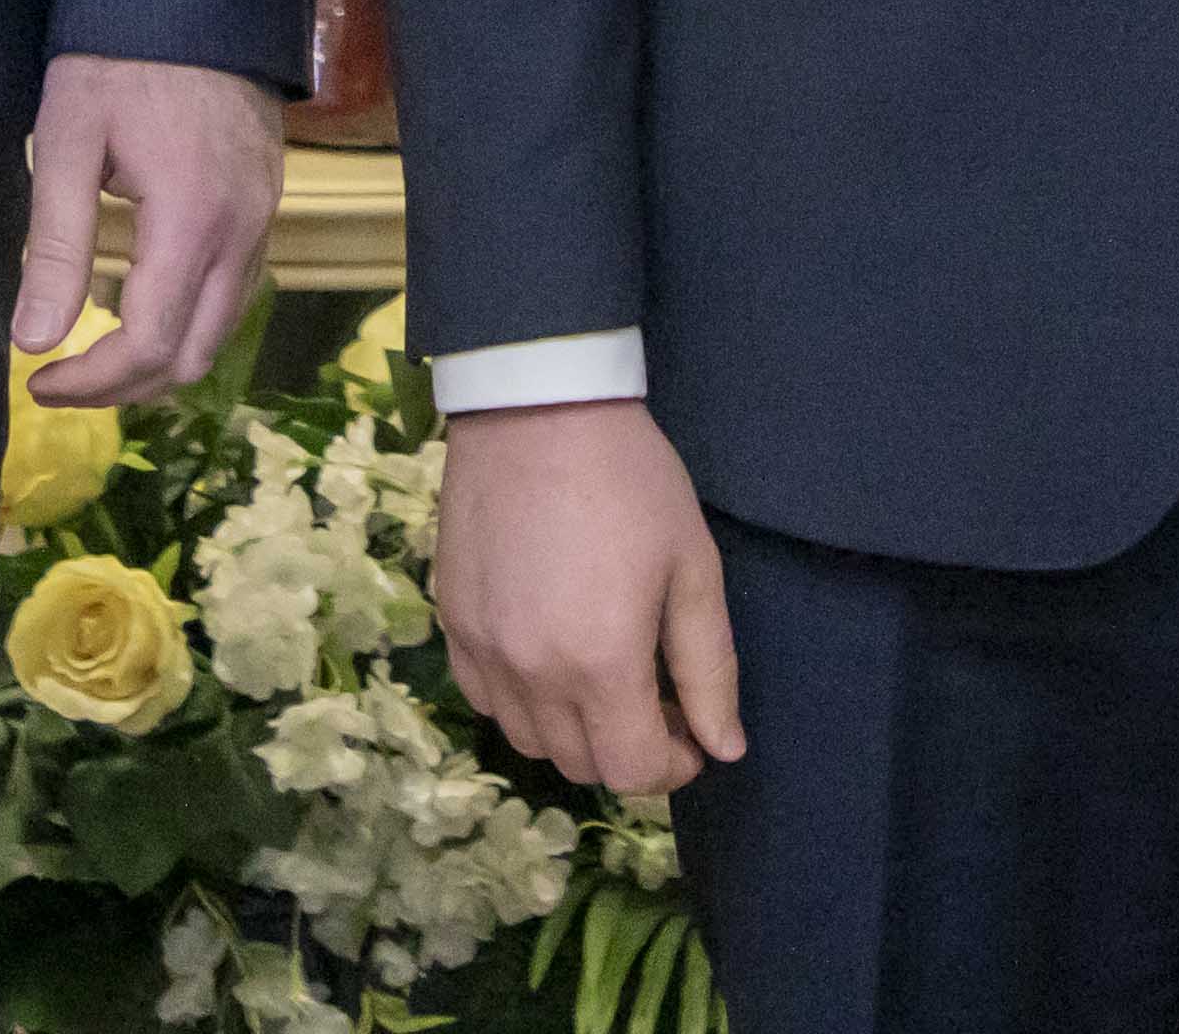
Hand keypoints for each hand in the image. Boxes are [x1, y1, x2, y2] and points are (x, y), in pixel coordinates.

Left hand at [13, 53, 284, 403]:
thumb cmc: (118, 58)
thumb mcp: (69, 142)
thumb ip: (54, 246)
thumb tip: (35, 342)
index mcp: (191, 221)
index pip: (150, 344)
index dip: (91, 383)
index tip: (37, 381)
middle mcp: (243, 232)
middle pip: (193, 356)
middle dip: (125, 385)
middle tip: (61, 376)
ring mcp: (264, 218)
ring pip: (222, 331)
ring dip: (161, 358)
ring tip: (96, 350)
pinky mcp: (267, 202)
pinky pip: (238, 291)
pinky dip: (191, 320)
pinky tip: (144, 301)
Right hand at [436, 399, 742, 798]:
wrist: (536, 407)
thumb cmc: (630, 481)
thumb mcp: (693, 568)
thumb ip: (711, 669)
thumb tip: (725, 748)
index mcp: (601, 665)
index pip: (635, 770)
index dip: (674, 765)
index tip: (693, 730)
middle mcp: (532, 674)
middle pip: (582, 764)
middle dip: (629, 749)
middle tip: (657, 698)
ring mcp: (482, 651)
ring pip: (531, 741)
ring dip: (575, 730)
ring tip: (603, 676)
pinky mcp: (453, 624)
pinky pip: (486, 699)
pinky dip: (523, 700)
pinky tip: (548, 652)